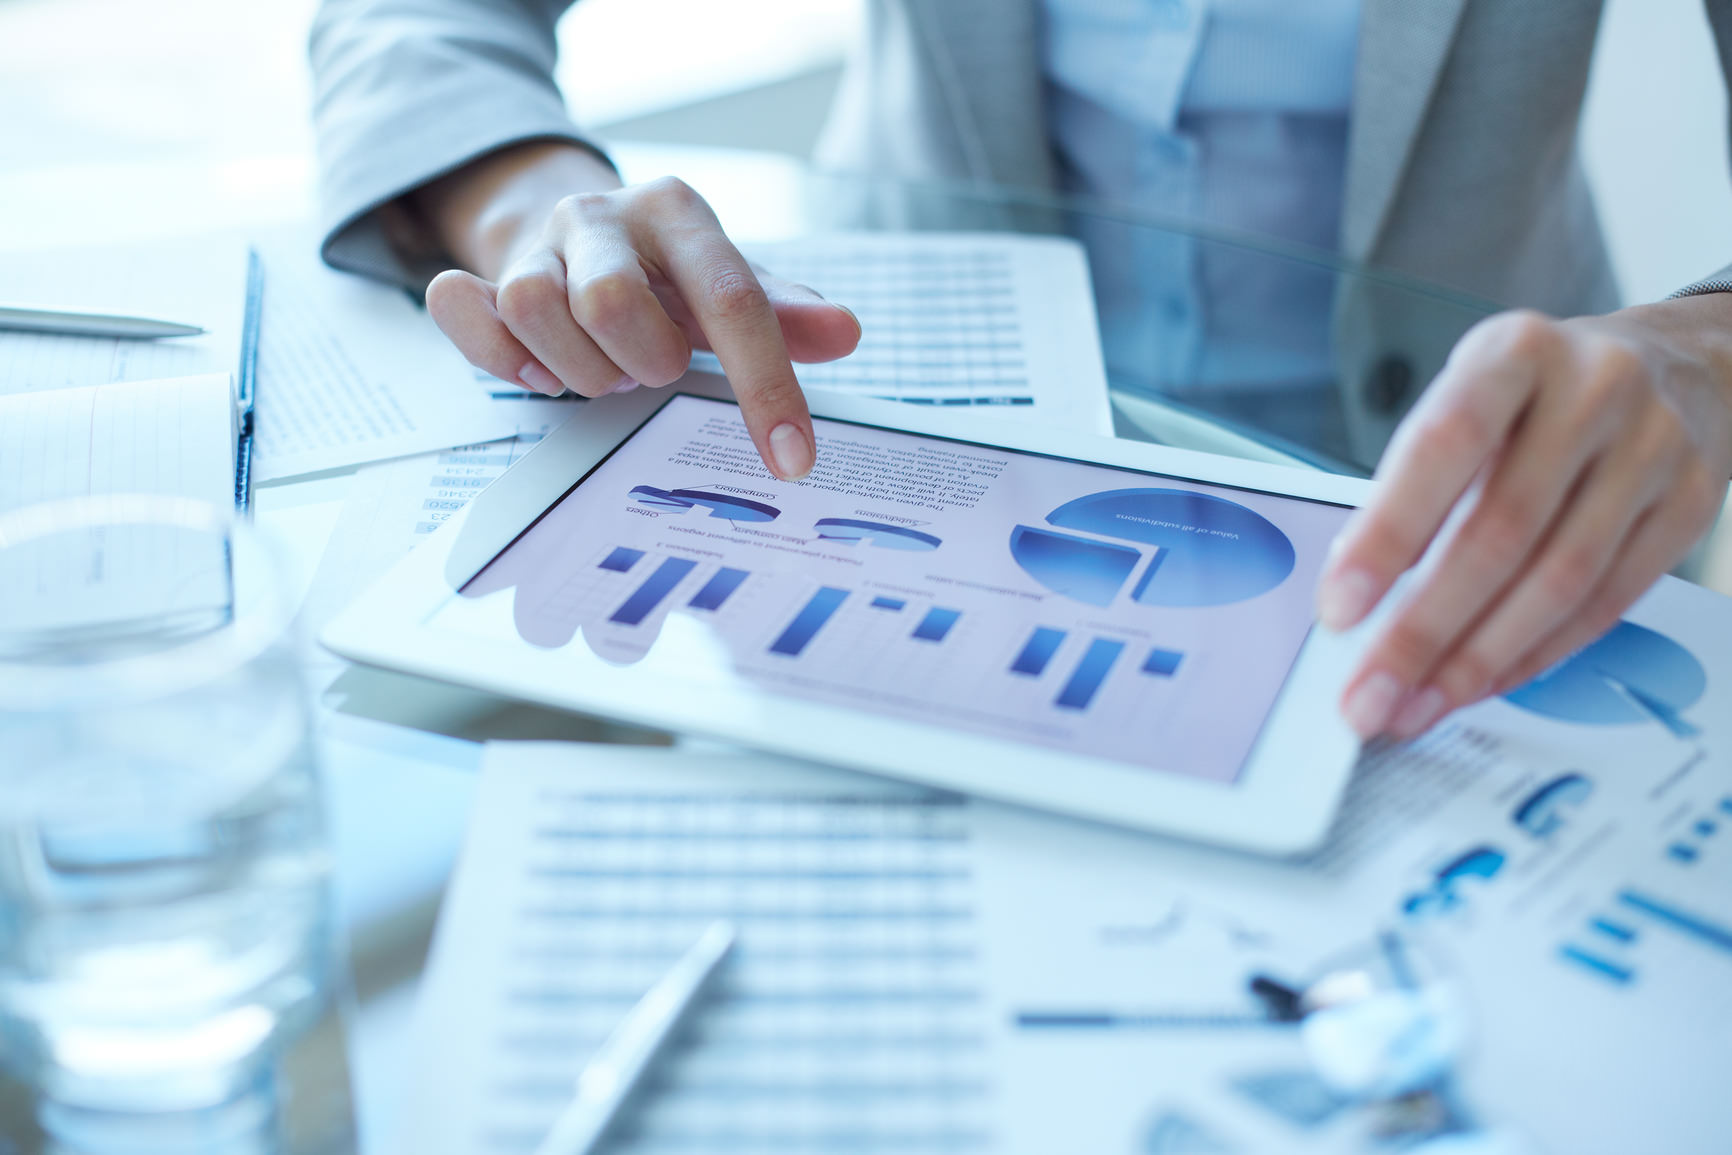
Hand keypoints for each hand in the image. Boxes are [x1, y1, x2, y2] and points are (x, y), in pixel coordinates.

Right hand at [417, 147, 859, 480]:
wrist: (574, 232)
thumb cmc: (666, 276)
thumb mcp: (727, 286)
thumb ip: (783, 314)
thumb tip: (846, 332)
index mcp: (679, 214)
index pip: (732, 298)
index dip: (764, 384)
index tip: (790, 459)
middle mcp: (603, 215)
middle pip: (609, 299)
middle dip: (639, 361)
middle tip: (650, 372)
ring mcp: (537, 242)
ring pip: (534, 310)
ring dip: (578, 369)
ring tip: (605, 370)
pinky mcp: (483, 271)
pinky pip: (465, 310)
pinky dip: (502, 356)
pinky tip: (540, 370)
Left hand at [1317, 301, 1731, 740]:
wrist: (1674, 364)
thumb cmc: (1538, 394)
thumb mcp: (1469, 396)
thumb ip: (1418, 482)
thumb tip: (1359, 599)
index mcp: (1515, 353)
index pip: (1445, 445)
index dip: (1388, 535)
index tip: (1339, 610)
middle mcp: (1593, 391)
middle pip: (1502, 530)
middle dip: (1423, 630)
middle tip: (1369, 693)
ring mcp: (1653, 449)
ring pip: (1559, 579)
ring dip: (1477, 660)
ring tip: (1416, 704)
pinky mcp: (1688, 506)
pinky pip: (1606, 602)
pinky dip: (1536, 654)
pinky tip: (1482, 682)